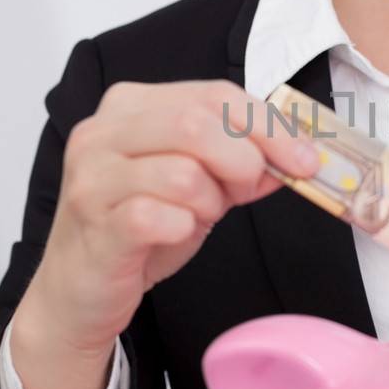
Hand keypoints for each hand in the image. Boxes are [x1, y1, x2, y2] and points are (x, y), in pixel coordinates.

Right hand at [27, 80, 321, 353]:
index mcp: (131, 106)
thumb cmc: (137, 231)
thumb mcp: (199, 187)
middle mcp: (103, 132)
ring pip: (183, 172)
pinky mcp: (95, 223)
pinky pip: (160, 216)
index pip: (215, 95)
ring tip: (196, 216)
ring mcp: (93, 176)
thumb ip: (242, 164)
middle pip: (197, 122)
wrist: (80, 292)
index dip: (270, 126)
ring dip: (209, 201)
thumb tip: (299, 156)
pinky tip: (174, 234)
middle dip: (244, 158)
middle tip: (251, 188)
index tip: (308, 159)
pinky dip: (183, 228)